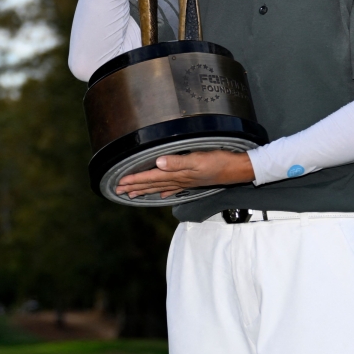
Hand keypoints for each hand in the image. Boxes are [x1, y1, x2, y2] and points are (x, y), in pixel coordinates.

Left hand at [114, 149, 254, 198]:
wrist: (236, 169)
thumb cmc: (217, 162)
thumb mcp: (197, 159)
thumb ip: (177, 162)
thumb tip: (158, 162)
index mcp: (177, 173)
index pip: (150, 177)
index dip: (134, 179)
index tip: (119, 183)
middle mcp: (178, 179)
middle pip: (151, 184)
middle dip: (134, 187)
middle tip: (118, 190)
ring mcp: (185, 182)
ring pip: (159, 186)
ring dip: (145, 190)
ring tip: (131, 194)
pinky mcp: (192, 181)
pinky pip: (173, 188)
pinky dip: (164, 191)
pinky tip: (159, 194)